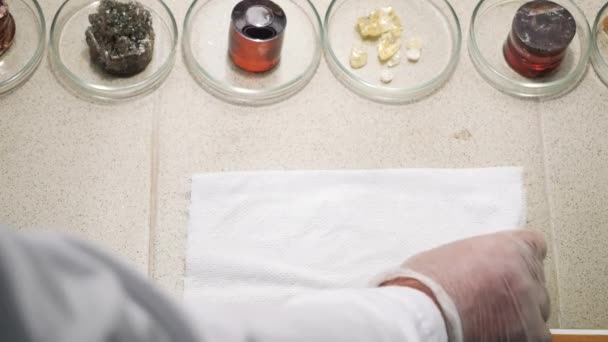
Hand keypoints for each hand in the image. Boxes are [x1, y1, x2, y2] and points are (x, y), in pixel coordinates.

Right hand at [386, 230, 550, 341]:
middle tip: (490, 298)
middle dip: (517, 290)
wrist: (421, 312)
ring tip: (490, 319)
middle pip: (535, 281)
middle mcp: (525, 274)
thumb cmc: (424, 283)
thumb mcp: (450, 254)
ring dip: (520, 315)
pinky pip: (536, 336)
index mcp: (508, 247)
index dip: (522, 257)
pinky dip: (519, 336)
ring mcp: (530, 307)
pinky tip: (494, 333)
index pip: (535, 243)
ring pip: (538, 311)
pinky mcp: (529, 334)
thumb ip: (476, 259)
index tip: (514, 266)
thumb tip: (476, 269)